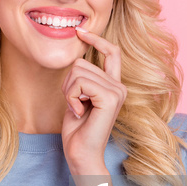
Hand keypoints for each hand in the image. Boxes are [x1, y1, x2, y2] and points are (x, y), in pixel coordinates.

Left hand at [60, 27, 126, 174]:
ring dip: (68, 91)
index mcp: (114, 85)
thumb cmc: (77, 129)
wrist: (82, 154)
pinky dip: (71, 97)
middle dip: (68, 83)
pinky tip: (78, 112)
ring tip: (77, 109)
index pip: (111, 52)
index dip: (96, 39)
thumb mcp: (77, 98)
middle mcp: (119, 86)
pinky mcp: (110, 97)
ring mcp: (117, 91)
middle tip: (74, 104)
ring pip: (78, 71)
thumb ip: (82, 79)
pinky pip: (79, 83)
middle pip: (81, 62)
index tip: (80, 31)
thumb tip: (76, 57)